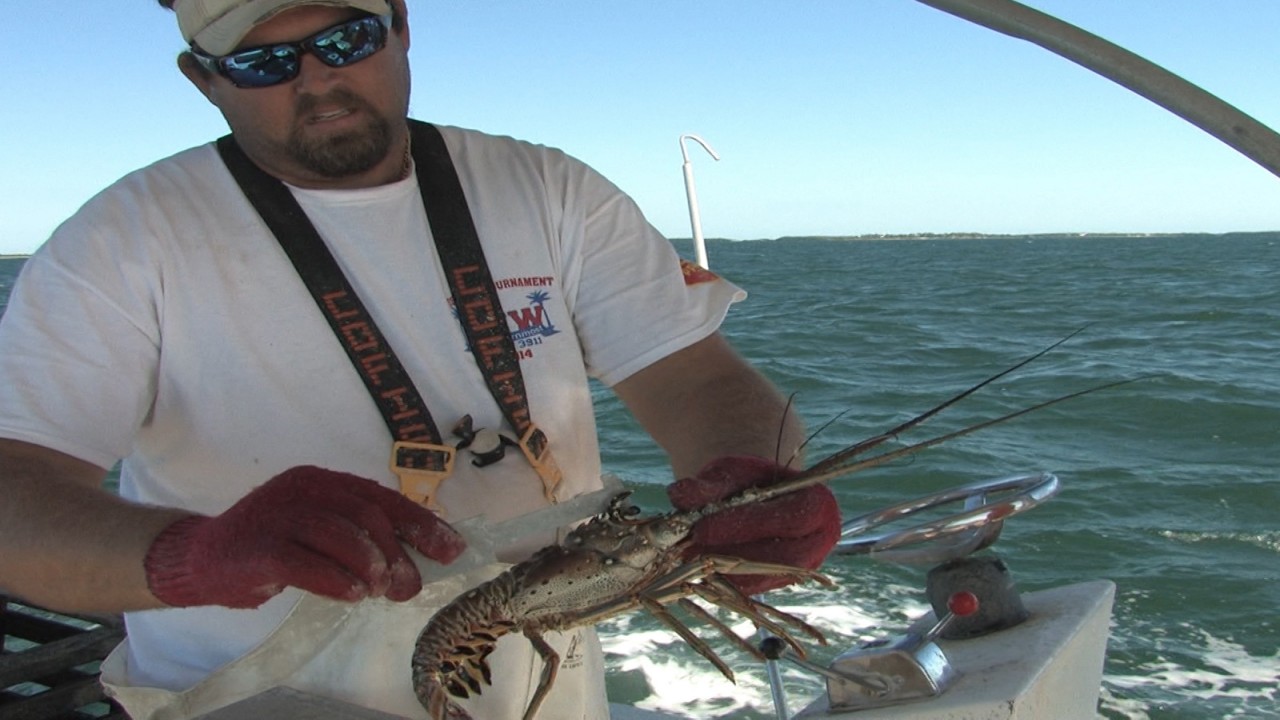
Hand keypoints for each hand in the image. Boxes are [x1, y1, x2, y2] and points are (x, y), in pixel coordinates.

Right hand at [143, 466, 465, 608]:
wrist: (202, 558)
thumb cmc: (271, 547)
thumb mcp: (318, 532)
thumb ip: (359, 538)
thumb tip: (417, 561)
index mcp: (322, 481)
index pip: (382, 498)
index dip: (421, 524)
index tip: (451, 549)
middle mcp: (303, 488)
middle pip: (367, 515)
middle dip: (398, 552)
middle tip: (409, 586)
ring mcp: (278, 514)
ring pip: (340, 534)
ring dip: (370, 566)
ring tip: (380, 591)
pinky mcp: (259, 547)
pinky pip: (307, 563)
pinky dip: (336, 580)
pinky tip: (353, 595)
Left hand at [668, 455, 840, 594]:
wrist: (756, 497)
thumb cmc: (747, 480)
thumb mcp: (729, 473)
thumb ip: (709, 485)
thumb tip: (679, 493)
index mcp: (818, 506)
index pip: (789, 519)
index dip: (745, 525)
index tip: (701, 526)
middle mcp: (816, 543)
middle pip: (778, 556)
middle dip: (731, 552)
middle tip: (689, 546)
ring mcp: (799, 568)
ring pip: (761, 578)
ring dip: (722, 570)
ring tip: (686, 555)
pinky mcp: (776, 583)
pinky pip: (749, 589)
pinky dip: (721, 579)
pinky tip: (695, 565)